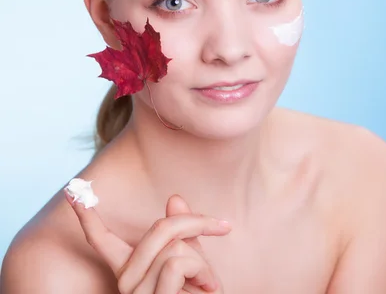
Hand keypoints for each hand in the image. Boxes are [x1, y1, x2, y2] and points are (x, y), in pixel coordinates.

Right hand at [65, 190, 230, 293]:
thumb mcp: (195, 262)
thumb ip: (184, 234)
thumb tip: (174, 198)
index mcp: (130, 268)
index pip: (101, 239)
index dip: (87, 216)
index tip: (72, 192)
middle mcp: (126, 280)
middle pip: (160, 228)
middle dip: (197, 222)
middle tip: (223, 227)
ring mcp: (136, 293)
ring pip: (175, 247)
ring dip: (204, 260)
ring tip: (208, 282)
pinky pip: (176, 265)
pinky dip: (203, 271)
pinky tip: (209, 288)